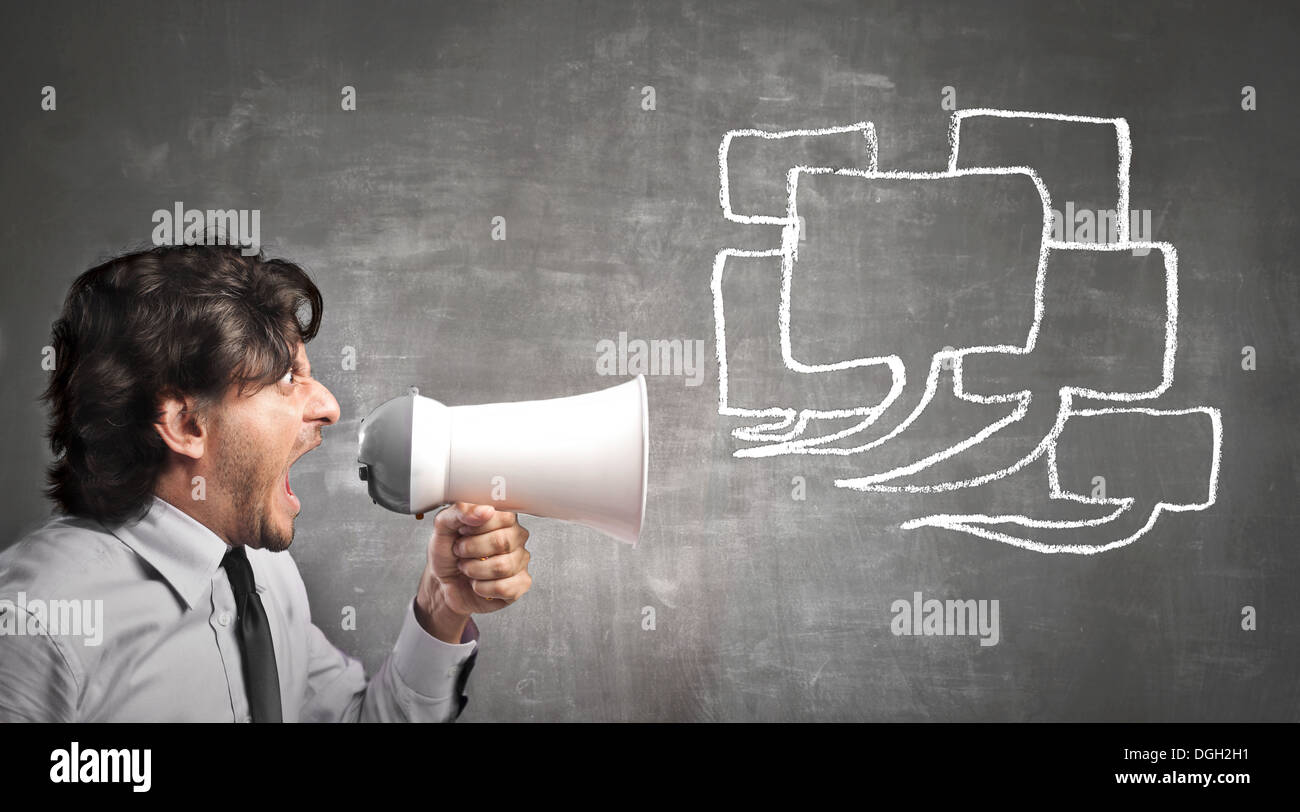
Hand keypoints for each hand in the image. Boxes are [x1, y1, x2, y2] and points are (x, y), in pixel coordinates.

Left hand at [416, 503, 532, 633]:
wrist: (444, 583)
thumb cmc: (448, 553)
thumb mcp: (443, 527)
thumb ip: (459, 511)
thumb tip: (484, 510)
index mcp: (501, 518)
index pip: (504, 517)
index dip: (477, 527)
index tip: (462, 532)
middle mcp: (515, 536)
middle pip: (503, 542)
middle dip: (471, 550)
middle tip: (461, 552)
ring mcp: (520, 560)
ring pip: (502, 567)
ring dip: (474, 570)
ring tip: (467, 568)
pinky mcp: (520, 583)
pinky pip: (504, 587)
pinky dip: (482, 588)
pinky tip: (477, 583)